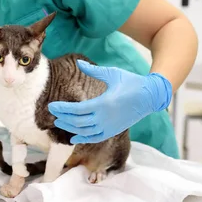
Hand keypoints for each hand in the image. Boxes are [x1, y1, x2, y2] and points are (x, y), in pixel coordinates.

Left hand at [48, 60, 171, 143]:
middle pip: (78, 122)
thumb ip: (93, 70)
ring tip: (59, 123)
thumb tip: (78, 62)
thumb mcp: (112, 73)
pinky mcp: (113, 131)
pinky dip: (83, 139)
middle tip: (51, 114)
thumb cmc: (131, 82)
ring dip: (70, 128)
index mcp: (104, 103)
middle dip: (63, 118)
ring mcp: (110, 127)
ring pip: (85, 132)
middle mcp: (105, 118)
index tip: (52, 106)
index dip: (63, 109)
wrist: (150, 96)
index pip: (77, 109)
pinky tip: (73, 137)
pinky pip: (95, 138)